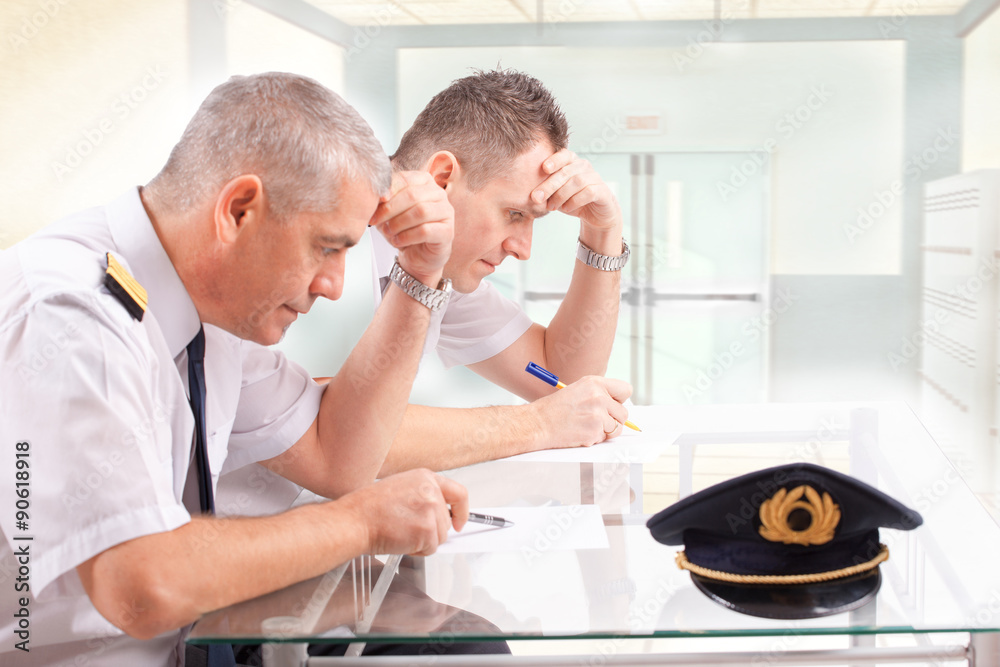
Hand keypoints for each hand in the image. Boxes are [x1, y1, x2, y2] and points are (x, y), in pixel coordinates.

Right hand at [339, 469, 468, 556]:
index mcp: (425, 477)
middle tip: (407, 529)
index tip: (458, 522)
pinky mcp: (428, 529)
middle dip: (431, 532)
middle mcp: (432, 491)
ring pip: (440, 537)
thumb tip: (440, 516)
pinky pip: (431, 548)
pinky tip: (400, 540)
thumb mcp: (401, 489)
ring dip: (422, 541)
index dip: (461, 511)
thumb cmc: (369, 508)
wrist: (355, 520)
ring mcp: (431, 510)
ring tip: (400, 532)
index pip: (458, 493)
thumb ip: (424, 497)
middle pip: (447, 521)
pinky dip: (417, 550)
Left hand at [370, 171, 453, 284]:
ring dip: (398, 223)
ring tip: (387, 232)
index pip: (405, 179)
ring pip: (420, 212)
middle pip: (413, 195)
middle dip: (390, 208)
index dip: (388, 190)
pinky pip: (426, 231)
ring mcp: (446, 213)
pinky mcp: (447, 232)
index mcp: (424, 182)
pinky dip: (407, 236)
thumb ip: (385, 200)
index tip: (375, 202)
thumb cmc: (403, 229)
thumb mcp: (389, 211)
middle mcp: (438, 194)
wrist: (416, 255)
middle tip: (375, 220)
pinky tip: (398, 241)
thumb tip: (380, 195)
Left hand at [529, 149, 621, 237]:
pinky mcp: (602, 191)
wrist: (596, 214)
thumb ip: (546, 189)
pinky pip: (588, 192)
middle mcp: (584, 166)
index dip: (554, 160)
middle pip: (566, 171)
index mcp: (572, 162)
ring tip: (551, 207)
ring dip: (561, 195)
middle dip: (549, 185)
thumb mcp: (556, 194)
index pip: (564, 155)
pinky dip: (575, 201)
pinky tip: (566, 208)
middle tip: (536, 198)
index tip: (543, 168)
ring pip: (577, 182)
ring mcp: (595, 178)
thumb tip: (527, 192)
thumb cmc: (573, 200)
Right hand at [529, 376, 632, 447]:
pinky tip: (580, 432)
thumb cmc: (555, 409)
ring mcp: (598, 415)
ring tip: (586, 426)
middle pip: (624, 413)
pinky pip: (604, 439)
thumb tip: (618, 407)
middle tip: (595, 420)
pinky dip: (595, 439)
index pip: (626, 390)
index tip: (612, 406)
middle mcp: (599, 397)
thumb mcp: (578, 390)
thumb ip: (600, 394)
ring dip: (605, 431)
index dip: (620, 400)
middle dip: (613, 420)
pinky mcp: (595, 431)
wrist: (538, 423)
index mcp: (595, 383)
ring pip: (617, 428)